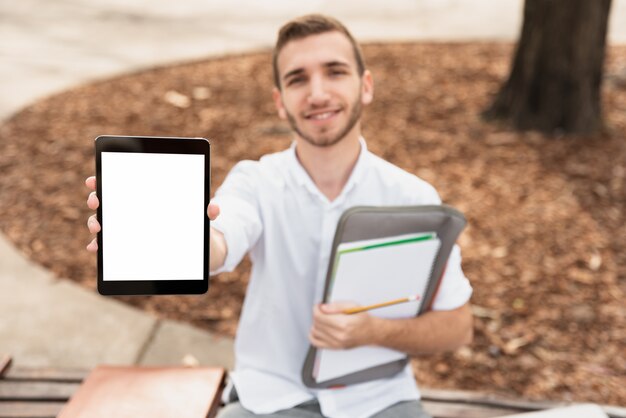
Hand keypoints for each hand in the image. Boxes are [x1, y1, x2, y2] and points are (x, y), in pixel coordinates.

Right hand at [84, 176, 220, 251]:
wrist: (195, 249)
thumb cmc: (193, 224)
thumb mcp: (200, 216)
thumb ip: (207, 211)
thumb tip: (214, 209)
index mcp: (146, 195)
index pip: (121, 182)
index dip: (104, 179)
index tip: (94, 181)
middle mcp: (131, 209)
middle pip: (107, 200)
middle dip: (97, 199)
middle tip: (97, 201)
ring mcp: (127, 227)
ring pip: (104, 222)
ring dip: (95, 222)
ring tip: (98, 227)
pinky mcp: (127, 245)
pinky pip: (109, 245)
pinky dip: (99, 246)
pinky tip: (95, 248)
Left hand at [309, 302, 375, 348]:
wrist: (372, 332)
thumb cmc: (364, 320)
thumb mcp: (353, 306)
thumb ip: (336, 306)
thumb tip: (323, 307)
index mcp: (343, 324)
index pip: (320, 316)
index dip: (316, 309)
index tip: (318, 305)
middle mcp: (339, 335)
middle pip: (316, 324)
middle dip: (316, 314)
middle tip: (321, 310)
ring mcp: (337, 343)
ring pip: (314, 333)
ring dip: (315, 324)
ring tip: (321, 319)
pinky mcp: (335, 347)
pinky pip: (317, 343)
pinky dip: (314, 335)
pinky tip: (319, 329)